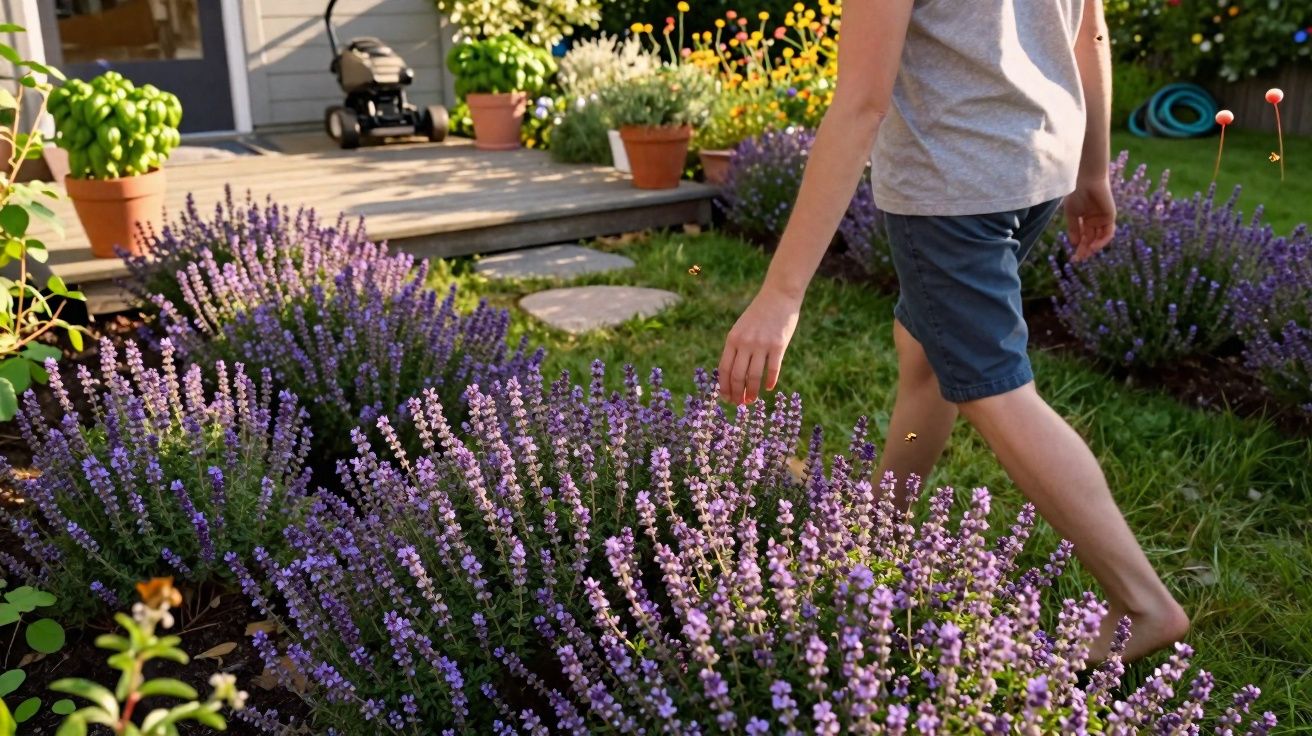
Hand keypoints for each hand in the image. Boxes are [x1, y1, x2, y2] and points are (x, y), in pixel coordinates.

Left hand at [718, 285, 801, 404]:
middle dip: (737, 393)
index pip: (724, 369)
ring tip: (752, 400)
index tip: (726, 398)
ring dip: (752, 392)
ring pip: (754, 376)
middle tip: (739, 404)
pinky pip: (773, 369)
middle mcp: (745, 343)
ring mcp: (762, 344)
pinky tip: (768, 388)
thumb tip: (731, 374)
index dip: (724, 387)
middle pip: (737, 376)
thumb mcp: (740, 328)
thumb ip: (736, 348)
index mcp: (732, 339)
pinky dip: (769, 381)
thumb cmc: (759, 315)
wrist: (778, 296)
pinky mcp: (779, 345)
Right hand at [1064, 176, 1116, 261]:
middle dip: (1085, 250)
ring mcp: (1103, 219)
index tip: (1073, 258)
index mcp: (1085, 220)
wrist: (1086, 181)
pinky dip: (1102, 241)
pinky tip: (1094, 246)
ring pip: (1100, 238)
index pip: (1083, 237)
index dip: (1079, 248)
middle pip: (1091, 239)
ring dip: (1094, 247)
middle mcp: (1095, 221)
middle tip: (1079, 259)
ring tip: (1086, 254)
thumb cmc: (1076, 194)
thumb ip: (1073, 229)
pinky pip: (1108, 233)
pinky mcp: (1110, 217)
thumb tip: (1074, 244)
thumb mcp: (1071, 215)